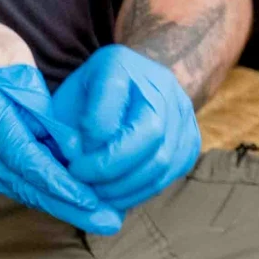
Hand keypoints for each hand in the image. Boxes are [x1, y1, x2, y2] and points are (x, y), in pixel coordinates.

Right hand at [0, 62, 122, 235]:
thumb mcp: (10, 65)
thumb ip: (38, 107)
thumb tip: (72, 146)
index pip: (25, 157)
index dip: (57, 180)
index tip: (89, 197)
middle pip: (26, 184)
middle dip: (68, 206)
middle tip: (107, 221)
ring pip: (21, 189)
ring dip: (61, 207)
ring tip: (100, 219)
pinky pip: (15, 183)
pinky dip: (45, 196)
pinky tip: (74, 205)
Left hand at [49, 44, 202, 213]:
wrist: (129, 85)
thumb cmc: (89, 97)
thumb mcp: (68, 101)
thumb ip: (66, 128)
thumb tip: (78, 160)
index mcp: (120, 65)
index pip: (108, 115)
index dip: (88, 148)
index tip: (72, 164)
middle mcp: (161, 83)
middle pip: (149, 134)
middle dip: (112, 169)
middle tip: (86, 183)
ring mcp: (183, 110)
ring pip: (162, 160)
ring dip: (126, 187)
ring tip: (100, 193)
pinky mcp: (192, 138)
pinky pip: (172, 173)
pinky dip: (143, 191)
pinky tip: (121, 193)